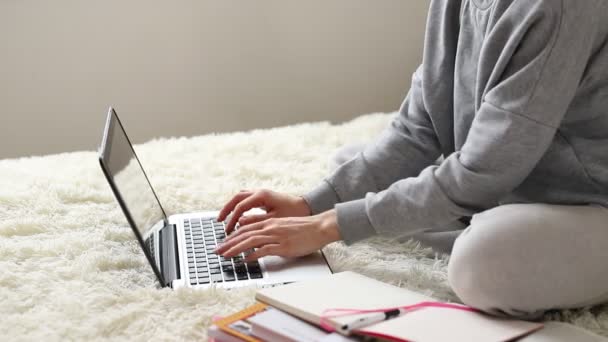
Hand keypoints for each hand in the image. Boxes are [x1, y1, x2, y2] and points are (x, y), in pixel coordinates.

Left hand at [215, 209, 340, 261]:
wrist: (319, 227)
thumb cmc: (304, 229)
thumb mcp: (283, 227)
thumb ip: (270, 232)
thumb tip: (258, 241)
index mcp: (269, 222)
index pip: (245, 228)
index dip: (231, 236)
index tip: (222, 243)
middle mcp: (270, 227)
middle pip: (243, 234)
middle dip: (227, 243)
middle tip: (216, 251)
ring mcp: (276, 236)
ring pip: (249, 241)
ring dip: (235, 249)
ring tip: (225, 256)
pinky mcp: (282, 246)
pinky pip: (263, 250)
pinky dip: (252, 255)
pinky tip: (245, 260)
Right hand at [218, 189, 311, 233]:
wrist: (309, 207)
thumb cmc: (294, 213)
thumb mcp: (274, 220)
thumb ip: (256, 221)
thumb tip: (239, 224)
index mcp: (262, 196)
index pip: (240, 207)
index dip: (231, 220)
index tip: (227, 231)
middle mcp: (260, 192)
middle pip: (236, 198)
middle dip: (226, 210)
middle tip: (219, 221)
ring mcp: (262, 193)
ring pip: (241, 197)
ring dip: (232, 207)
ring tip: (224, 218)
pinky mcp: (265, 198)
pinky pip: (247, 199)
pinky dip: (239, 207)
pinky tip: (237, 216)